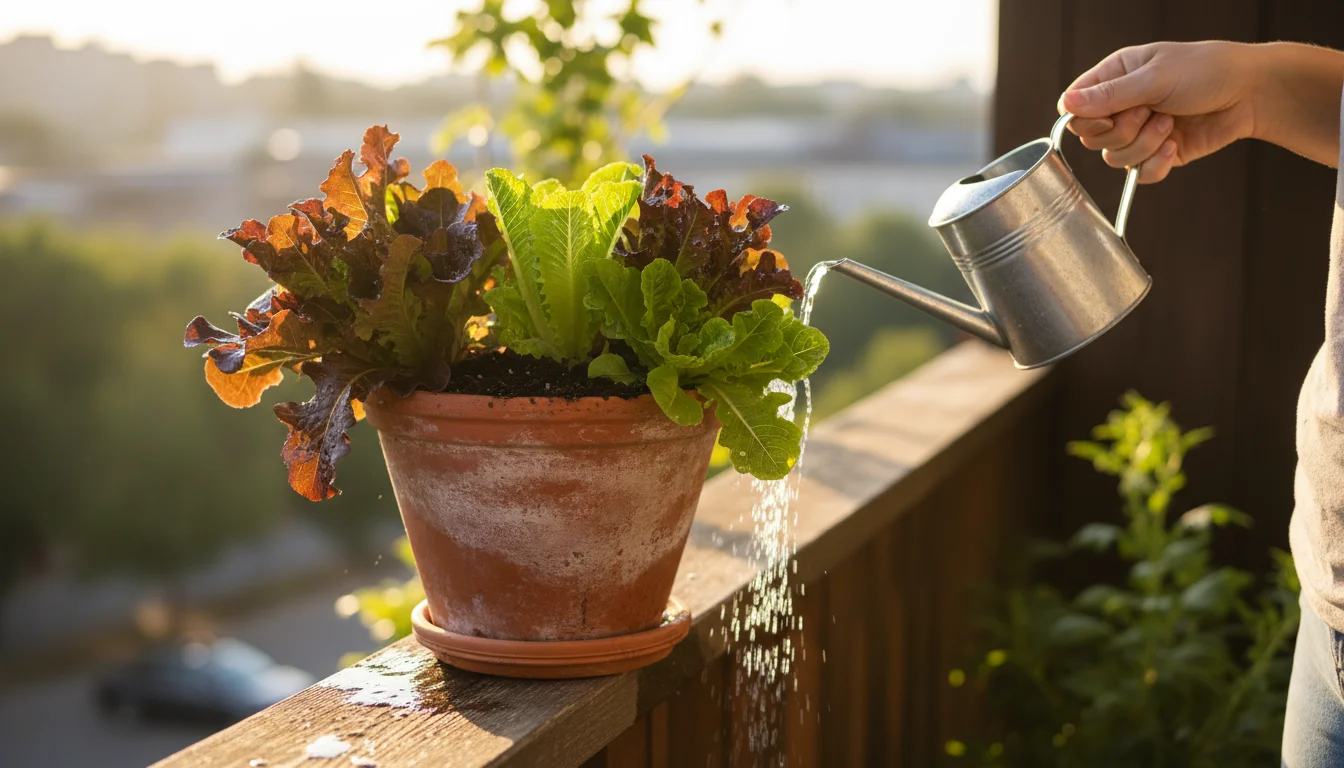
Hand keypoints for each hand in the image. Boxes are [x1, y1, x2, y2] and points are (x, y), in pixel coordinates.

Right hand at [1060, 41, 1343, 179]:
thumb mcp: (1154, 77)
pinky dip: (1156, 165)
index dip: (1085, 119)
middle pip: (1092, 138)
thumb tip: (1066, 104)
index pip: (1074, 108)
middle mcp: (1122, 106)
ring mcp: (1139, 132)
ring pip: (1114, 159)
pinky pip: (1139, 174)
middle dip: (1122, 130)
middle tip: (1149, 112)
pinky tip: (1175, 147)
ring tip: (1170, 123)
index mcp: (1115, 78)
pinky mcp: (1158, 154)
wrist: (1251, 93)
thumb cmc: (1207, 71)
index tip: (1108, 114)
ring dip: (1144, 144)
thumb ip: (1108, 96)